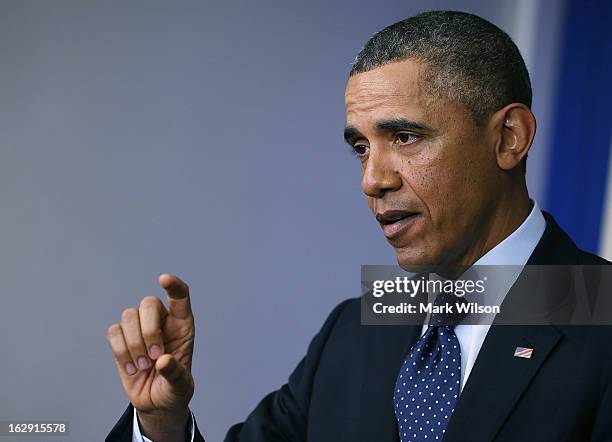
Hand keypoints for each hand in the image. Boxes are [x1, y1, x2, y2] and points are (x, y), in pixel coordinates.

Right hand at [106, 274, 194, 439]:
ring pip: (128, 316)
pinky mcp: (122, 340)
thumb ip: (175, 373)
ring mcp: (140, 329)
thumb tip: (164, 360)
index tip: (163, 279)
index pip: (180, 296)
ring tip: (143, 366)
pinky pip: (113, 332)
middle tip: (155, 356)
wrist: (156, 402)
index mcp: (182, 326)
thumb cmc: (174, 388)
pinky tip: (132, 369)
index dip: (173, 285)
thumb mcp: (180, 385)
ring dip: (133, 344)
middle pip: (148, 303)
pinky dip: (120, 351)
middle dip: (148, 330)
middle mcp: (161, 322)